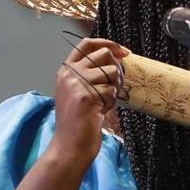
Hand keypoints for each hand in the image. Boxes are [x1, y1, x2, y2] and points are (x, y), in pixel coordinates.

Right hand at [51, 37, 127, 163]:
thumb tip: (116, 59)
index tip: (123, 51)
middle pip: (104, 54)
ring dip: (114, 88)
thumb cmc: (77, 122)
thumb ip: (89, 74)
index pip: (87, 44)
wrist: (70, 145)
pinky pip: (111, 89)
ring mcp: (76, 83)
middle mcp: (69, 73)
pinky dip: (111, 101)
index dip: (108, 43)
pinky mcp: (86, 95)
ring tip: (104, 103)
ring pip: (111, 71)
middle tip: (115, 86)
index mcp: (66, 70)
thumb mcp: (78, 91)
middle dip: (116, 69)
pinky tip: (100, 111)